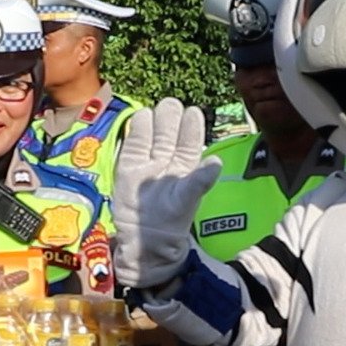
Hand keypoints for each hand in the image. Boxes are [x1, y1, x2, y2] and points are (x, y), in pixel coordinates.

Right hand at [111, 98, 221, 288]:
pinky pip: (132, 143)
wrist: (144, 239)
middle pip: (169, 131)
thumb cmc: (171, 221)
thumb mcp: (189, 199)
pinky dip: (136, 129)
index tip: (193, 112)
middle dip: (171, 117)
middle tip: (172, 106)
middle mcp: (167, 161)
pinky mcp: (128, 166)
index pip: (190, 140)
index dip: (191, 126)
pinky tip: (141, 117)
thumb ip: (201, 180)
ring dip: (156, 120)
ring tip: (159, 109)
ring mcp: (147, 162)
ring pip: (152, 133)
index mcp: (186, 167)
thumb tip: (217, 161)